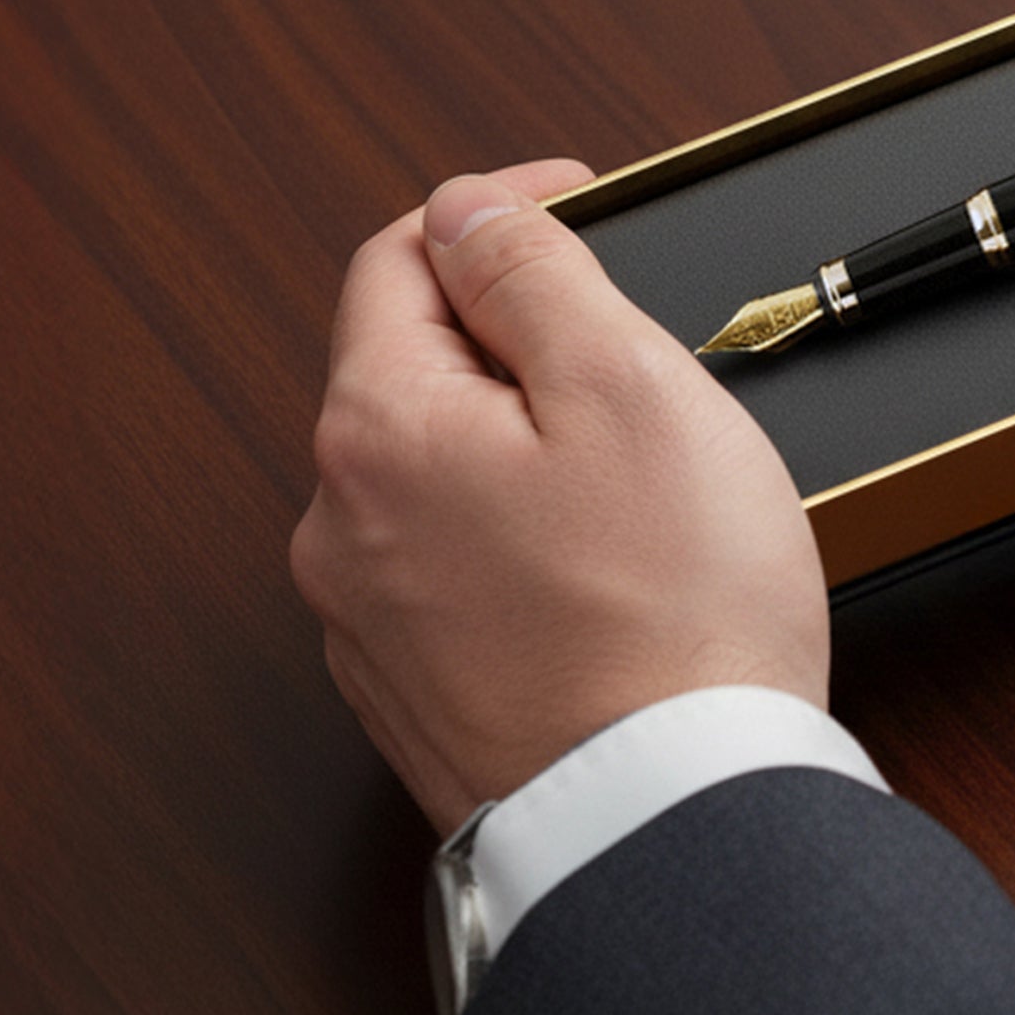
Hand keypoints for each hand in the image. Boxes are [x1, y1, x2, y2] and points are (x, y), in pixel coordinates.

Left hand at [293, 161, 828, 833]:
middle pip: (418, 369)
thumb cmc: (673, 610)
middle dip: (521, 333)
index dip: (499, 208)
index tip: (587, 199)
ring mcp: (371, 622)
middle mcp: (341, 527)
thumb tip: (470, 210)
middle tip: (644, 343)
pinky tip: (615, 567)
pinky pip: (461, 570)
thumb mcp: (628, 383)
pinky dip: (528, 538)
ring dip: (526, 442)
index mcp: (377, 429)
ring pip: (442, 475)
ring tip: (647, 470)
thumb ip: (535, 272)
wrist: (673, 815)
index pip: (404, 258)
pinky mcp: (422, 695)